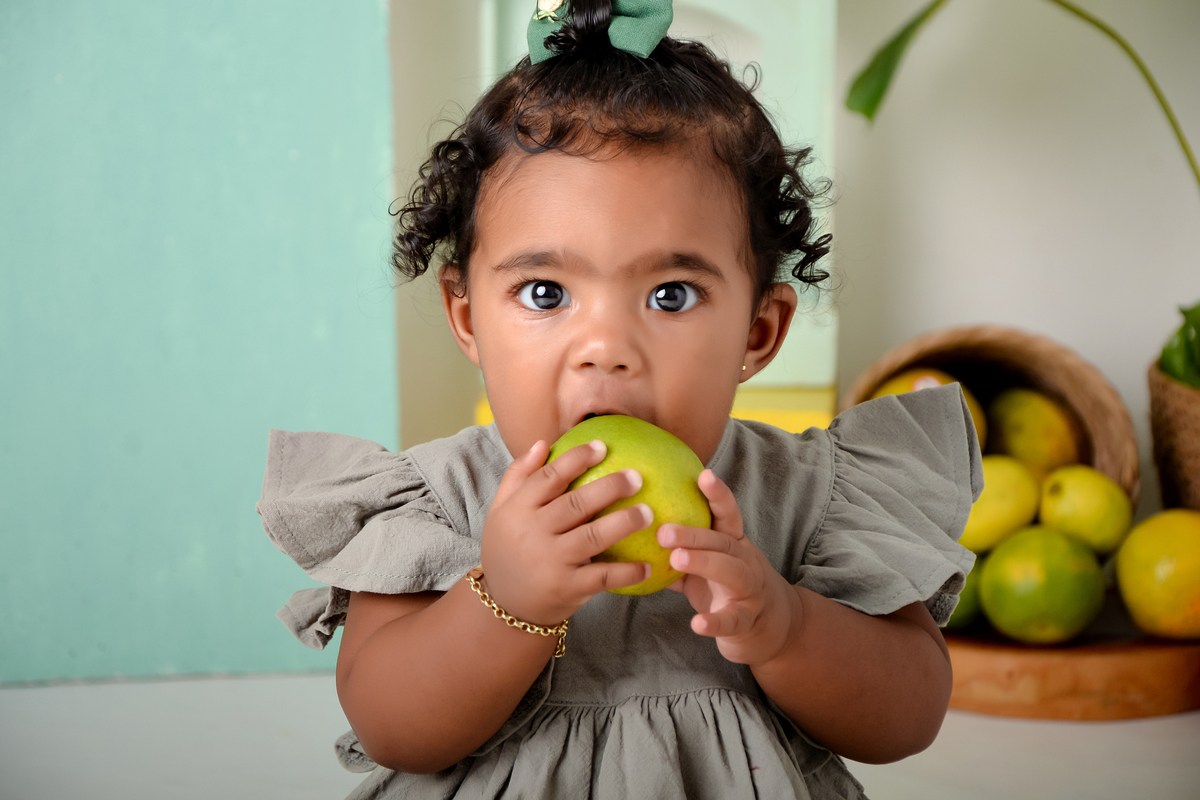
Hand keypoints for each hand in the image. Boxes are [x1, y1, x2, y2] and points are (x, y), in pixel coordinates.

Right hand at [480, 440, 651, 626]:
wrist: (504, 605)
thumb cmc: (507, 550)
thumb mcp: (500, 512)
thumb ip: (518, 476)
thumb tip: (543, 443)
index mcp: (518, 510)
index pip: (548, 478)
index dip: (576, 460)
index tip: (602, 446)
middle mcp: (534, 533)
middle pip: (576, 504)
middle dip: (609, 488)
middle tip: (637, 476)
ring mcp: (551, 562)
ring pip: (592, 537)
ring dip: (623, 523)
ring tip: (649, 512)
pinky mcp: (567, 588)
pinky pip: (601, 577)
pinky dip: (626, 573)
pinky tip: (647, 566)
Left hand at [657, 469, 796, 665]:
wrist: (768, 628)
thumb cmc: (727, 588)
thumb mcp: (705, 566)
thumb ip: (679, 550)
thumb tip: (636, 529)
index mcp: (734, 544)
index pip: (728, 515)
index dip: (718, 495)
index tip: (703, 475)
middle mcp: (746, 562)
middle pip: (723, 542)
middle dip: (694, 534)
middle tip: (663, 531)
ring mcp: (750, 590)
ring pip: (731, 572)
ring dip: (703, 563)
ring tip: (675, 560)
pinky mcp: (746, 620)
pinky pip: (731, 620)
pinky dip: (715, 622)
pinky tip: (697, 624)